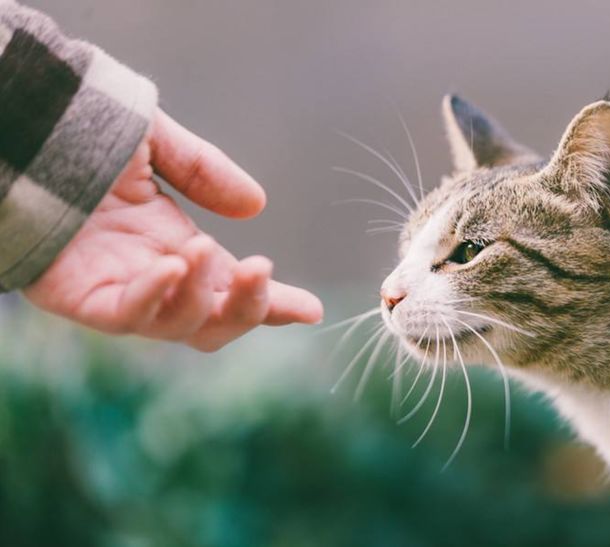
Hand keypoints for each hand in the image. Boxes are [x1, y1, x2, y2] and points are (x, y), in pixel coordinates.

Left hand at [24, 109, 322, 351]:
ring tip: (202, 249)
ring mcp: (118, 290)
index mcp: (177, 247)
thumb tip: (255, 206)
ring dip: (202, 296)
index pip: (231, 288)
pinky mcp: (79, 296)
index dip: (272, 303)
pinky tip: (171, 265)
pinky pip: (125, 315)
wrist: (21, 125)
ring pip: (177, 326)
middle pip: (212, 323)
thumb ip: (205, 172)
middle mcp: (154, 277)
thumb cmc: (79, 134)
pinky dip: (156, 297)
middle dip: (249, 309)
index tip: (310, 309)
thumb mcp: (158, 145)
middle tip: (262, 271)